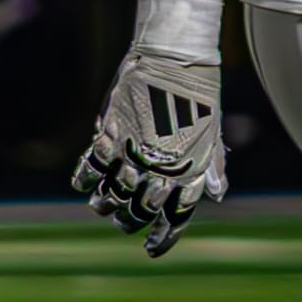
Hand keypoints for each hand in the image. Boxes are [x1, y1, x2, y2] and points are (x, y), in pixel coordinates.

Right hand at [72, 0, 229, 256]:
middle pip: (138, 212)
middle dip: (131, 221)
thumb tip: (216, 195)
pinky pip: (89, 169)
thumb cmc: (199, 92)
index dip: (163, 238)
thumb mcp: (212, 130)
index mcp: (188, 170)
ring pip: (110, 197)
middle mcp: (159, 168)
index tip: (152, 249)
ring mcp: (132, 152)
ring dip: (106, 205)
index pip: (174, 218)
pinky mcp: (110, 134)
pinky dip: (84, 180)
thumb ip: (211, 164)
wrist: (176, 52)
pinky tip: (85, 182)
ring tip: (105, 204)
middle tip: (126, 220)